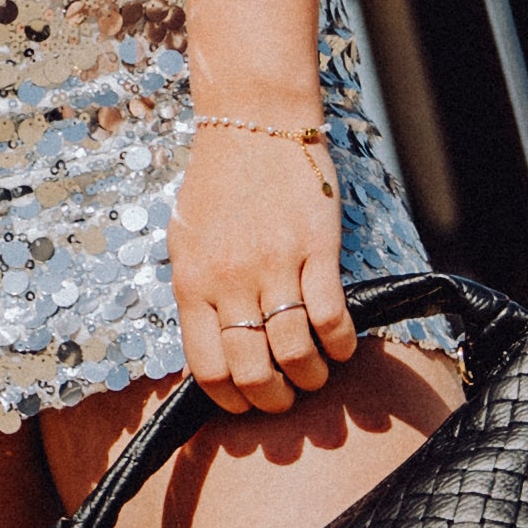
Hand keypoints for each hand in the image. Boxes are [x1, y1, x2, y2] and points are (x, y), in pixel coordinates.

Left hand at [164, 129, 357, 418]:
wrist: (252, 123)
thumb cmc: (217, 184)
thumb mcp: (185, 242)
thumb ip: (196, 295)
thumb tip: (213, 350)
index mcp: (191, 284)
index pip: (208, 369)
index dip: (232, 402)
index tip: (248, 405)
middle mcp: (230, 281)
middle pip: (253, 370)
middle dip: (275, 399)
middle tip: (288, 395)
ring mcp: (274, 265)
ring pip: (295, 352)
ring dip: (311, 377)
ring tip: (317, 374)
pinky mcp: (316, 248)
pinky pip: (332, 316)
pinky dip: (340, 344)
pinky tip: (342, 346)